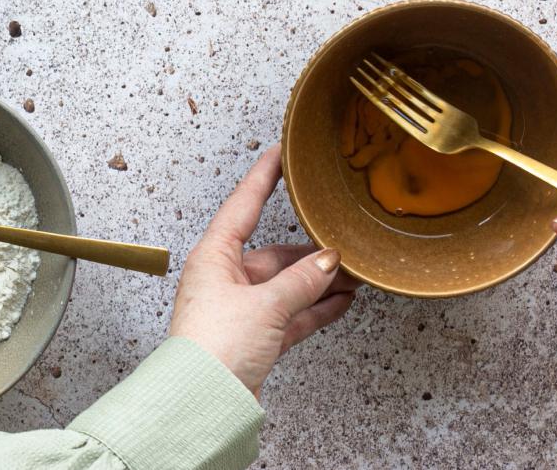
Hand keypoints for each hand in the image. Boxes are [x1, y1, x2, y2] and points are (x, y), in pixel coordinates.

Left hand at [169, 144, 357, 394]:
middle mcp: (225, 278)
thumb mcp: (266, 305)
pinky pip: (291, 314)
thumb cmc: (213, 349)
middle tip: (345, 242)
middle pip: (276, 253)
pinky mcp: (254, 337)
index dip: (264, 176)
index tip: (280, 152)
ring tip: (354, 274)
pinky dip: (316, 308)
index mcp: (214, 257)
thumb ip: (303, 281)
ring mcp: (240, 309)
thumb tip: (329, 261)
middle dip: (312, 252)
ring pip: (287, 285)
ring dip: (320, 282)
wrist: (201, 404)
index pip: (244, 205)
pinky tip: (342, 301)